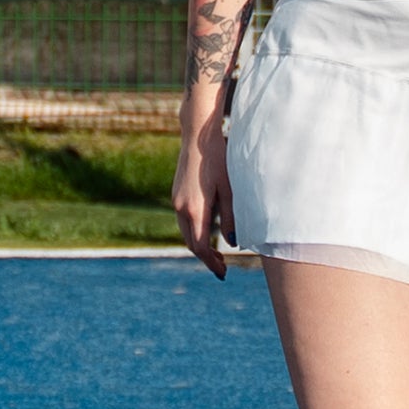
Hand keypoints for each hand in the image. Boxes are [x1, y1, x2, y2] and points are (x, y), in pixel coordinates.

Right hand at [171, 114, 234, 278]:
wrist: (198, 135)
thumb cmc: (219, 159)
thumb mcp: (230, 189)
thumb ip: (231, 217)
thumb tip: (233, 242)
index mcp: (194, 209)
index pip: (201, 247)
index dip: (211, 262)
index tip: (223, 273)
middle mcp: (180, 207)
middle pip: (191, 243)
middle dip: (206, 258)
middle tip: (222, 268)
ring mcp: (176, 200)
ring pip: (186, 233)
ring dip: (199, 246)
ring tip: (217, 254)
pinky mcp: (177, 194)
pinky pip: (184, 221)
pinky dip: (195, 232)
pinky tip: (208, 232)